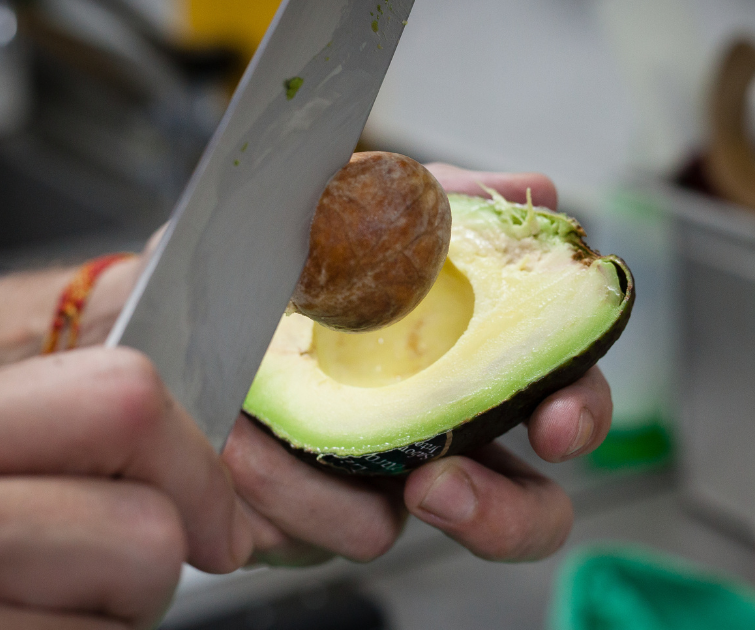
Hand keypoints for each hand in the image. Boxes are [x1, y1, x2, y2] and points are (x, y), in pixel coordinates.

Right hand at [0, 348, 251, 628]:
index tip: (205, 511)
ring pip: (127, 627)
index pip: (124, 399)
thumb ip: (31, 438)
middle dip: (148, 565)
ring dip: (109, 627)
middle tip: (91, 577)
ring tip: (30, 616)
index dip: (193, 462)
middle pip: (148, 533)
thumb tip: (195, 472)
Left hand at [223, 165, 611, 564]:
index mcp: (464, 376)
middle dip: (503, 515)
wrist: (179, 298)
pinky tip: (234, 443)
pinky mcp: (282, 523)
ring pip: (385, 533)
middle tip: (442, 487)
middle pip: (516, 512)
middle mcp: (426, 445)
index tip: (554, 422)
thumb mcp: (358, 210)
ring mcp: (355, 490)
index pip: (554, 407)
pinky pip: (288, 533)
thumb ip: (444, 207)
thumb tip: (535, 192)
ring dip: (327, 496)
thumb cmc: (283, 262)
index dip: (575, 416)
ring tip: (265, 443)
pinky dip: (265, 488)